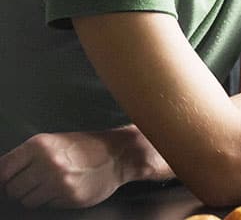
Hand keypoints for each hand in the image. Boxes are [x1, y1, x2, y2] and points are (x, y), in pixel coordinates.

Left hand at [0, 127, 169, 207]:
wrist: (119, 154)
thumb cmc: (86, 147)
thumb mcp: (54, 142)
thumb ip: (28, 157)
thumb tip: (3, 177)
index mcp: (39, 145)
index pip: (3, 170)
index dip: (5, 178)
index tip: (8, 181)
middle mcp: (47, 163)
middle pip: (12, 189)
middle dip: (20, 189)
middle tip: (35, 182)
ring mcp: (59, 181)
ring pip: (27, 201)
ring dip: (36, 197)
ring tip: (52, 185)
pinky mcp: (70, 197)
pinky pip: (47, 206)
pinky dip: (53, 201)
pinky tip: (65, 189)